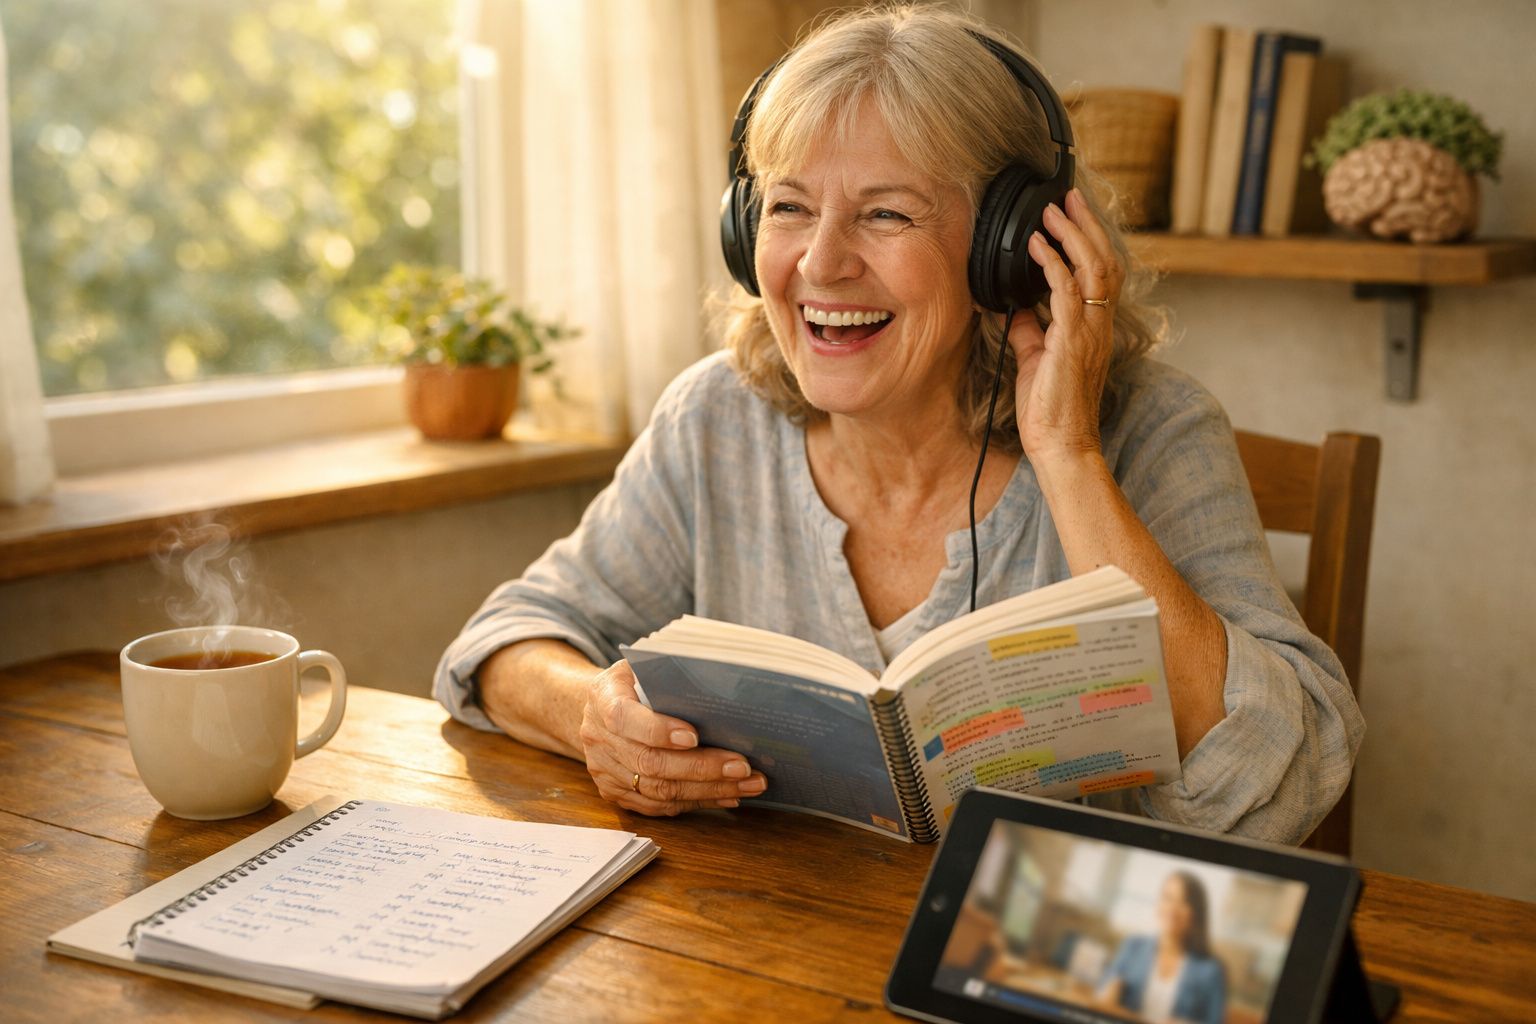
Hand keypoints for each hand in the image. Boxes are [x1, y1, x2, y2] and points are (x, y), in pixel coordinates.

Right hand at [577, 660, 766, 815]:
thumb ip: (670, 674)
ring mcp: (604, 770)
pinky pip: (658, 806)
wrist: (595, 708)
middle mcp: (598, 737)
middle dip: (701, 767)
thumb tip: (722, 684)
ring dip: (708, 790)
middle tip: (742, 767)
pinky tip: (727, 795)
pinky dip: (696, 802)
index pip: (625, 718)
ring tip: (747, 784)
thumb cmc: (634, 682)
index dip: (658, 730)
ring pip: (658, 790)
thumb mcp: (644, 665)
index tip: (694, 735)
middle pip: (649, 762)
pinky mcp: (615, 793)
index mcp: (603, 697)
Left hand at [1008, 187, 1124, 460]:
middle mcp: (1099, 325)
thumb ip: (1029, 330)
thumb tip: (1016, 307)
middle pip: (1104, 260)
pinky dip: (1051, 264)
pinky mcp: (1071, 342)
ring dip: (1071, 235)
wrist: (1061, 446)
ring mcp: (1089, 332)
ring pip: (1092, 268)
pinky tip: (1035, 246)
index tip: (1071, 214)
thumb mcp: (1034, 360)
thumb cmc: (1050, 410)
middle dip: (1085, 225)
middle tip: (1068, 197)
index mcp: (1094, 328)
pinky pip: (1067, 292)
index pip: (1103, 273)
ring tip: (1052, 210)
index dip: (1090, 241)